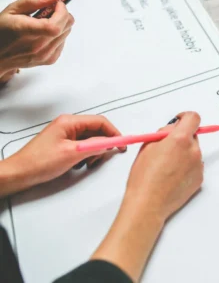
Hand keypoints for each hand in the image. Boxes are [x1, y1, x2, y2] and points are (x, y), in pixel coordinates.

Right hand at [0, 0, 74, 82]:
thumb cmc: (1, 32)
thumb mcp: (11, 10)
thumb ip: (32, 1)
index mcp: (25, 32)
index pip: (54, 26)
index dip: (61, 12)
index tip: (57, 4)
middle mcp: (37, 46)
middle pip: (65, 27)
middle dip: (63, 14)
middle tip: (51, 10)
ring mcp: (45, 55)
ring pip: (67, 33)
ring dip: (61, 24)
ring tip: (44, 22)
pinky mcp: (50, 59)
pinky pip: (63, 42)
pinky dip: (59, 34)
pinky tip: (44, 33)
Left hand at [1, 115, 124, 194]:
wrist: (19, 174)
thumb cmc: (38, 162)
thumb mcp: (71, 154)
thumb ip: (94, 146)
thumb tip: (110, 143)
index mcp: (69, 122)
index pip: (100, 122)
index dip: (113, 132)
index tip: (122, 144)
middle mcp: (68, 125)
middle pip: (96, 130)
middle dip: (103, 144)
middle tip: (104, 157)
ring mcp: (65, 135)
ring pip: (90, 140)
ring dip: (94, 151)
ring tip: (88, 163)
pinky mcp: (63, 144)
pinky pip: (82, 146)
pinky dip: (86, 155)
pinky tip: (80, 164)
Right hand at [122, 111, 203, 222]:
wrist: (148, 203)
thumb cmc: (144, 177)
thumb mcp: (148, 146)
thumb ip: (163, 133)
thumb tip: (172, 129)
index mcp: (180, 140)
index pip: (194, 118)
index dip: (185, 117)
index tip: (180, 120)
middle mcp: (193, 151)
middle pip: (193, 135)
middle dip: (181, 138)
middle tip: (166, 148)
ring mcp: (198, 165)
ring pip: (193, 151)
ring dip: (184, 153)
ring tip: (166, 166)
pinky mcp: (200, 178)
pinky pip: (194, 166)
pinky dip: (186, 167)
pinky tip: (172, 175)